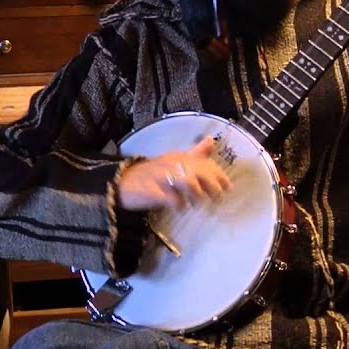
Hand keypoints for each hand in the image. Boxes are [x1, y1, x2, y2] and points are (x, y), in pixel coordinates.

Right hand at [116, 136, 230, 210]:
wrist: (121, 182)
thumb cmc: (152, 174)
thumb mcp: (173, 160)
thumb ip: (194, 153)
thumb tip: (211, 140)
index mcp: (178, 156)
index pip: (204, 161)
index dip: (218, 174)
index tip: (227, 186)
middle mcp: (171, 164)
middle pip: (198, 171)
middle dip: (212, 185)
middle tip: (217, 196)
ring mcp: (161, 177)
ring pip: (187, 182)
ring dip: (196, 194)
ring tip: (197, 203)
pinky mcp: (151, 191)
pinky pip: (170, 198)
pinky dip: (178, 204)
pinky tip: (179, 208)